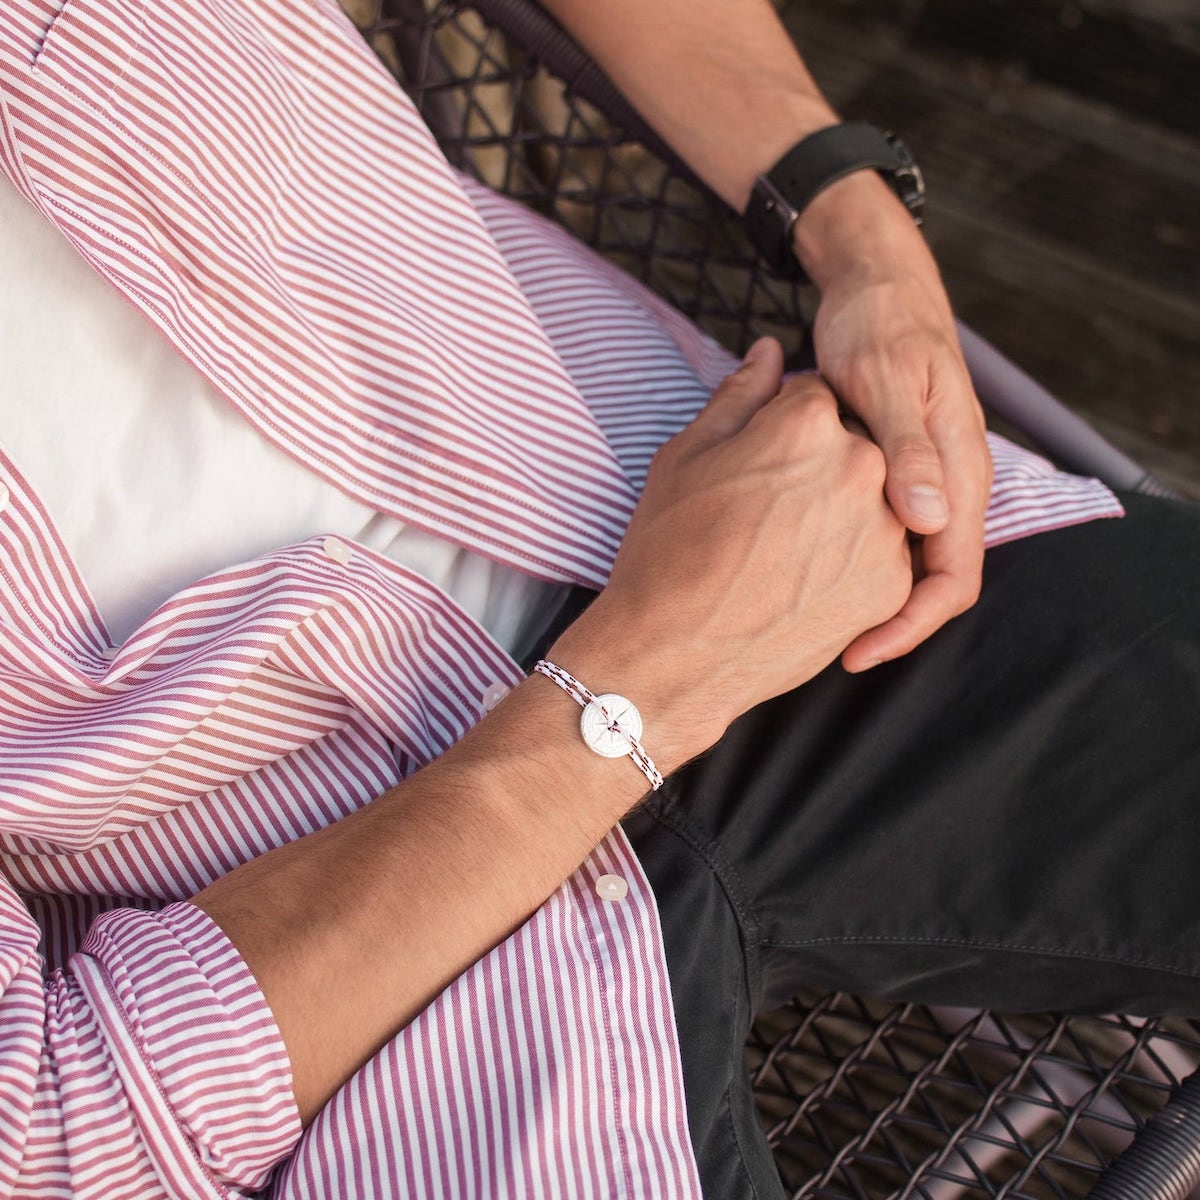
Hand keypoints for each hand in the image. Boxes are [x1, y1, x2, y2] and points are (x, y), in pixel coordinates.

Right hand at [554, 338, 912, 760]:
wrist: (674, 652)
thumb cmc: (669, 549)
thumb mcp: (686, 455)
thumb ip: (740, 395)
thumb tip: (771, 351)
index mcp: (809, 421)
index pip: (813, 399)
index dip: (779, 432)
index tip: (754, 467)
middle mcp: (864, 467)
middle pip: (852, 447)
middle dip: (818, 470)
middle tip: (765, 515)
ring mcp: (886, 531)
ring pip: (874, 502)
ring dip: (840, 516)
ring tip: (780, 554)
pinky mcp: (893, 589)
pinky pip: (883, 557)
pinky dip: (850, 565)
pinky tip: (799, 583)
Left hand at [794, 172, 993, 671]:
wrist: (876, 284)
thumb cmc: (883, 326)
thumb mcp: (890, 380)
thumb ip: (909, 449)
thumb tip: (927, 520)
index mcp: (959, 472)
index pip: (954, 578)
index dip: (909, 625)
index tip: (855, 653)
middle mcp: (947, 486)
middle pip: (929, 581)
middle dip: (883, 622)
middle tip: (822, 653)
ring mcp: (920, 480)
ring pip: (902, 562)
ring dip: (864, 597)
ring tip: (807, 625)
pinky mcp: (891, 472)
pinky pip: (880, 534)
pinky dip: (849, 560)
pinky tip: (803, 570)